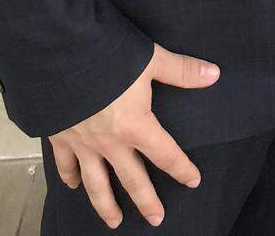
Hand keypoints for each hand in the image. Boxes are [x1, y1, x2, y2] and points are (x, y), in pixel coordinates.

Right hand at [49, 43, 219, 228]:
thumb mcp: (151, 59)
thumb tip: (213, 74)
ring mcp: (84, 143)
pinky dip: (69, 177)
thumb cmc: (108, 56)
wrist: (63, 55)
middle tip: (156, 218)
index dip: (181, 168)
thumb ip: (181, 71)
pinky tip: (73, 186)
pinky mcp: (61, 137)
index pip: (165, 154)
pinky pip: (65, 164)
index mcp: (135, 126)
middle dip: (146, 201)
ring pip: (97, 184)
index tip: (192, 180)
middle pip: (132, 179)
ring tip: (114, 221)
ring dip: (106, 205)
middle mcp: (110, 142)